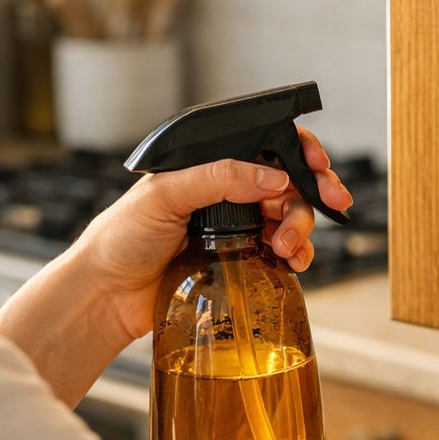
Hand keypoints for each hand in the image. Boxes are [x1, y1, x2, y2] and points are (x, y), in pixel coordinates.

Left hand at [71, 128, 353, 339]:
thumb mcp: (163, 195)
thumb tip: (272, 174)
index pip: (264, 144)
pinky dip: (297, 256)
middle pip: (287, 183)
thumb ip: (217, 178)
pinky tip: (293, 263)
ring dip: (301, 228)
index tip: (318, 166)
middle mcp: (225, 192)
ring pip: (289, 217)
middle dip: (309, 194)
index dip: (298, 151)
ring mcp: (236, 226)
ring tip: (286, 247)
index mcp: (208, 165)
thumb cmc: (120, 237)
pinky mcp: (241, 260)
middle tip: (332, 205)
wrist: (106, 295)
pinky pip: (283, 253)